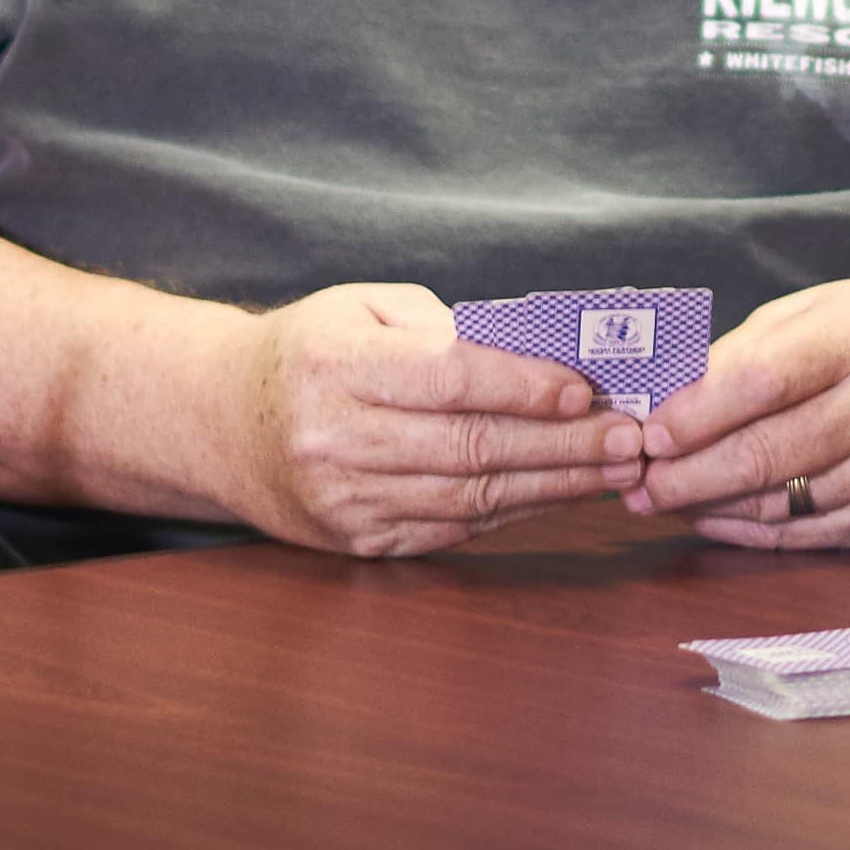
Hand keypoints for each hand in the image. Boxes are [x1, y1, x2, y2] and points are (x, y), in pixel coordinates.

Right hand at [214, 286, 645, 556]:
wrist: (222, 423)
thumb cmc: (308, 352)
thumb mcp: (360, 308)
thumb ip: (440, 330)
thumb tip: (534, 359)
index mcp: (334, 366)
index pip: (449, 378)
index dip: (524, 386)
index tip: (586, 389)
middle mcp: (334, 439)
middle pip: (470, 446)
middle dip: (562, 444)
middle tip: (628, 436)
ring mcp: (344, 500)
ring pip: (470, 496)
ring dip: (553, 485)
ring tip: (613, 469)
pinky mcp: (357, 541)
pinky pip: (451, 528)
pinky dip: (513, 510)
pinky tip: (558, 493)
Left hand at [628, 280, 849, 548]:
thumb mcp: (830, 311)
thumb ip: (752, 347)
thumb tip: (670, 394)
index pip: (759, 382)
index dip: (693, 413)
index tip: (646, 430)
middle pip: (762, 451)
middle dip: (682, 473)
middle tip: (633, 480)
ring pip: (776, 501)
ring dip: (705, 506)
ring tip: (656, 498)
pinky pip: (802, 533)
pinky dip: (747, 529)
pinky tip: (710, 517)